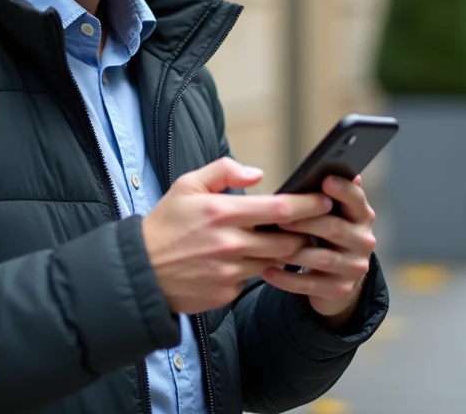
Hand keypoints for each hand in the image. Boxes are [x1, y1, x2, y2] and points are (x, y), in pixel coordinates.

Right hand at [142, 158, 333, 314]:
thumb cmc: (165, 225)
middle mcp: (230, 244)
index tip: (325, 201)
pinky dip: (254, 270)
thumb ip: (223, 172)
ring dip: (281, 253)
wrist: (140, 271)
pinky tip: (246, 261)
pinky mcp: (226, 293)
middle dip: (303, 234)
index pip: (280, 208)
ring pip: (273, 262)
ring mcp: (230, 272)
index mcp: (223, 212)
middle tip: (311, 227)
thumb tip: (257, 173)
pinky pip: (252, 280)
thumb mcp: (186, 186)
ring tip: (283, 241)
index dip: (308, 205)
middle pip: (287, 241)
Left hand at [261, 175, 376, 325]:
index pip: (356, 200)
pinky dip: (287, 279)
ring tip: (269, 247)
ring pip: (323, 258)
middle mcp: (364, 240)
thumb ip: (323, 197)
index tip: (325, 180)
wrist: (337, 278)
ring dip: (294, 252)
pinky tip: (268, 271)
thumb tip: (319, 171)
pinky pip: (311, 284)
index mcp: (361, 215)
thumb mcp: (330, 215)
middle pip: (335, 229)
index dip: (343, 190)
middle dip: (306, 222)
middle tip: (280, 218)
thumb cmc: (325, 234)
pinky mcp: (340, 289)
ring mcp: (354, 267)